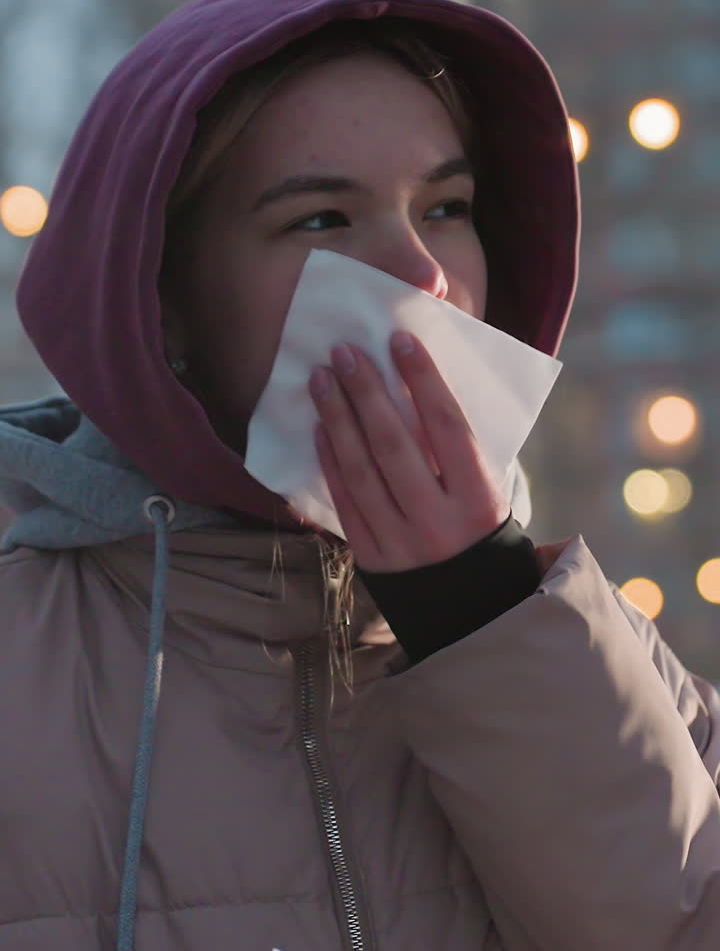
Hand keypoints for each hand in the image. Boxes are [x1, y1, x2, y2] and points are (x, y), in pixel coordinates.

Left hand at [309, 332, 508, 572]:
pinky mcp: (372, 560)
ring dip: (337, 418)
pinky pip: (345, 502)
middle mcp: (439, 523)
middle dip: (366, 392)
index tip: (399, 340)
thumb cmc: (481, 531)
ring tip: (320, 379)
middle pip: (394, 444)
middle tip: (343, 351)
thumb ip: (460, 446)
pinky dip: (330, 461)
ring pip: (362, 470)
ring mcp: (401, 545)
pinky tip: (319, 427)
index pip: (447, 426)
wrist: (471, 611)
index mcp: (479, 500)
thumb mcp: (488, 490)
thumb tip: (419, 379)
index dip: (423, 379)